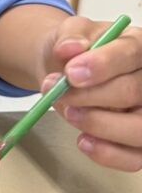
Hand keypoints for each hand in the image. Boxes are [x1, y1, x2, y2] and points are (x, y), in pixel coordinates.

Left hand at [40, 16, 141, 171]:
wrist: (68, 72)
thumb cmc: (76, 53)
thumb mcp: (71, 34)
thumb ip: (71, 37)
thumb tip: (69, 48)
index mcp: (138, 45)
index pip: (131, 54)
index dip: (102, 65)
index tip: (71, 73)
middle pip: (133, 92)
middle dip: (90, 96)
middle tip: (59, 95)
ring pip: (139, 128)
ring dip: (99, 125)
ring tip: (69, 114)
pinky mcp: (140, 143)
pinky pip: (135, 158)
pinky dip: (107, 154)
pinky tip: (83, 141)